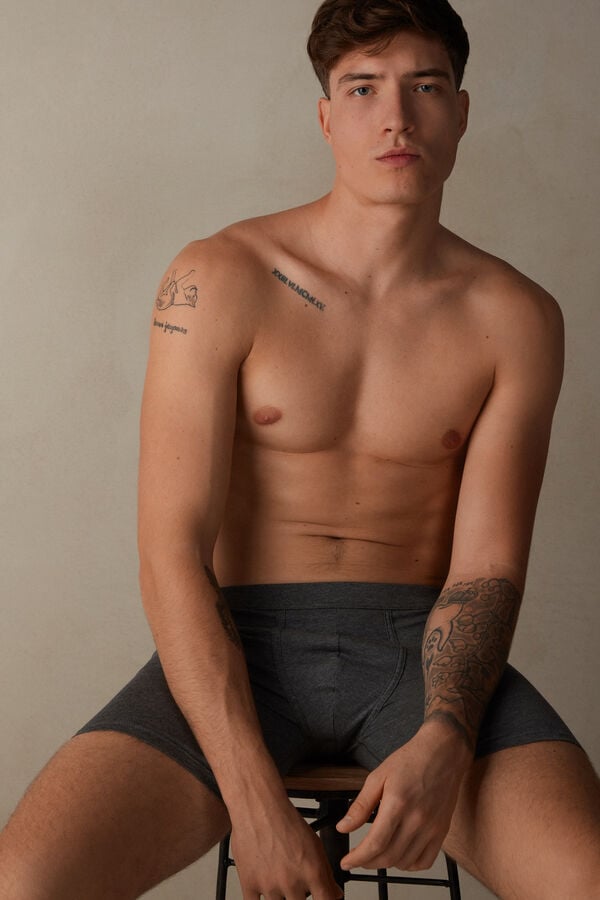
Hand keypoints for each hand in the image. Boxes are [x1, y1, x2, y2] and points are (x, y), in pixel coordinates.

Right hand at [231, 799, 342, 899]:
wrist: (259, 807)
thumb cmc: (285, 820)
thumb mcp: (315, 844)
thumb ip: (326, 873)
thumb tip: (335, 894)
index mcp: (313, 873)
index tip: (322, 899)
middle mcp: (292, 882)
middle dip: (300, 897)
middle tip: (296, 886)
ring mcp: (270, 886)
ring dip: (281, 898)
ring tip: (280, 881)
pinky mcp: (250, 884)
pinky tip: (264, 892)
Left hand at [337, 722, 471, 871]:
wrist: (443, 753)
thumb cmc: (410, 760)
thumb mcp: (378, 777)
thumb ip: (360, 805)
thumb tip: (343, 827)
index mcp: (398, 804)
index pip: (375, 844)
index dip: (357, 858)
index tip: (346, 862)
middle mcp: (417, 820)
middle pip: (388, 857)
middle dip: (367, 863)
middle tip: (357, 858)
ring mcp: (432, 828)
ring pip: (405, 862)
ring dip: (386, 864)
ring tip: (375, 855)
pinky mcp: (441, 831)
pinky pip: (425, 861)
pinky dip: (409, 864)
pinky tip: (399, 855)